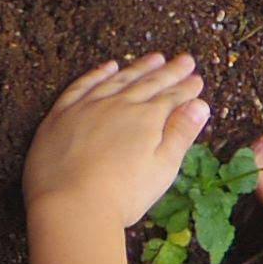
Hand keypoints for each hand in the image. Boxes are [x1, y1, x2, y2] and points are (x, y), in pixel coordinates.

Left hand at [26, 54, 205, 234]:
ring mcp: (88, 107)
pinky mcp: (61, 115)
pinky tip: (108, 68)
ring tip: (155, 58)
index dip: (187, 88)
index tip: (197, 79)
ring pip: (118, 80)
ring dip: (138, 68)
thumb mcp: (163, 168)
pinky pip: (82, 85)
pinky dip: (97, 74)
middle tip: (185, 60)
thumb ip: (181, 133)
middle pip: (149, 83)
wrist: (71, 205)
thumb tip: (200, 105)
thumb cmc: (122, 194)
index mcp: (146, 119)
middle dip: (169, 71)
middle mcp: (119, 105)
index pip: (172, 97)